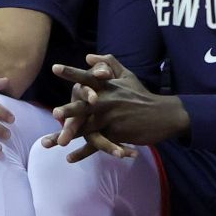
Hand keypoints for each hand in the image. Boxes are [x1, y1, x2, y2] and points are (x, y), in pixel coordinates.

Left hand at [46, 53, 186, 156]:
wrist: (163, 115)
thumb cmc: (141, 95)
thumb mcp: (127, 75)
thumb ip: (108, 63)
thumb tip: (88, 56)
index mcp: (107, 87)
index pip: (87, 78)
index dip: (71, 73)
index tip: (54, 68)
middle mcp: (107, 102)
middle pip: (85, 106)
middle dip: (69, 110)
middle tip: (54, 113)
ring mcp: (111, 119)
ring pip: (87, 128)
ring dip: (69, 135)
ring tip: (52, 142)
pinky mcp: (116, 134)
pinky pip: (97, 144)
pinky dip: (83, 152)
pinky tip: (69, 158)